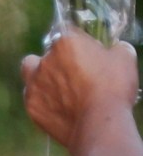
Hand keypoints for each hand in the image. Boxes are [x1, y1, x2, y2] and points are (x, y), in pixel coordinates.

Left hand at [23, 33, 139, 149]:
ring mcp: (33, 85)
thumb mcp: (124, 59)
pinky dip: (43, 101)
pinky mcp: (31, 106)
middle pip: (45, 54)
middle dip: (56, 60)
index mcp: (65, 43)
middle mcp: (44, 61)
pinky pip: (33, 99)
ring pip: (30, 75)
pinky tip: (58, 108)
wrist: (98, 123)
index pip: (67, 32)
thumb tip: (115, 49)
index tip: (88, 52)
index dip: (79, 42)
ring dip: (42, 79)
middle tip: (72, 72)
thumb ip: (116, 49)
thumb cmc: (113, 87)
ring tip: (60, 90)